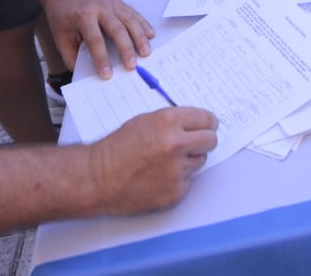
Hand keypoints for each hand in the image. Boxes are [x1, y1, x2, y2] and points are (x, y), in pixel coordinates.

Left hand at [42, 0, 154, 79]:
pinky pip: (134, 13)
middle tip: (132, 66)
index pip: (95, 40)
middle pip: (117, 29)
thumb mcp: (60, 37)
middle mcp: (100, 8)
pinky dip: (143, 24)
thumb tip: (87, 74)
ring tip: (146, 52)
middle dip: (126, 49)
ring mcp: (111, 3)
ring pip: (129, 20)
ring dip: (139, 37)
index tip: (107, 74)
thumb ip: (72, 56)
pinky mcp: (118, 2)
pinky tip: (150, 35)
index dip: (101, 58)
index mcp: (83, 16)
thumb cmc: (62, 16)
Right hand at [87, 107, 218, 214]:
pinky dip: (178, 180)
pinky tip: (159, 177)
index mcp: (168, 121)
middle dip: (205, 140)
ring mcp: (177, 170)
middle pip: (211, 141)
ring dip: (189, 160)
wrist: (99, 177)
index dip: (208, 123)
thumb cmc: (118, 148)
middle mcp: (176, 144)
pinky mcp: (175, 192)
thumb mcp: (145, 120)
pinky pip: (188, 182)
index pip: (207, 119)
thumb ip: (172, 121)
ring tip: (166, 162)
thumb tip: (196, 124)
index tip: (209, 126)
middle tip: (196, 143)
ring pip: (200, 161)